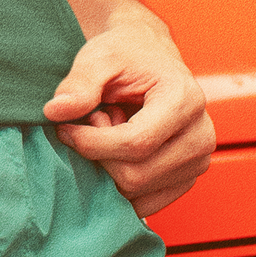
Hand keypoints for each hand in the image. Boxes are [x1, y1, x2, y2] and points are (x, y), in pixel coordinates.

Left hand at [42, 13, 214, 216]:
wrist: (148, 56)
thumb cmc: (126, 54)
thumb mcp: (98, 58)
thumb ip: (78, 84)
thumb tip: (55, 112)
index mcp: (184, 99)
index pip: (136, 143)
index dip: (92, 143)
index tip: (66, 128)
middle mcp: (200, 135)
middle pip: (137, 175)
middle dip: (100, 155)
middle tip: (94, 122)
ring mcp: (198, 161)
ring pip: (138, 192)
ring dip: (110, 167)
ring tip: (110, 131)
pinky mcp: (186, 179)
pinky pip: (145, 202)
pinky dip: (120, 183)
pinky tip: (118, 151)